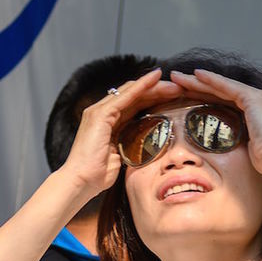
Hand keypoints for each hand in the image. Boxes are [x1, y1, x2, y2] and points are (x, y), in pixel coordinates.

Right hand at [60, 68, 182, 196]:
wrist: (81, 181)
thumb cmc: (98, 175)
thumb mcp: (121, 156)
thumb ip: (132, 145)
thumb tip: (150, 146)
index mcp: (108, 123)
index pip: (134, 104)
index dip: (154, 98)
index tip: (175, 98)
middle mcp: (102, 113)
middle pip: (134, 95)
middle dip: (158, 90)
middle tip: (180, 89)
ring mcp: (99, 112)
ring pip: (131, 92)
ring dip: (154, 87)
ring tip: (175, 85)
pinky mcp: (100, 114)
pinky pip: (125, 96)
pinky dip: (141, 86)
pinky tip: (156, 79)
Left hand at [169, 69, 261, 178]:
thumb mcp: (244, 147)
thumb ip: (234, 139)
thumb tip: (219, 148)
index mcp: (254, 111)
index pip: (221, 100)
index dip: (201, 95)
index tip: (183, 93)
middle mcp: (257, 100)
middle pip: (219, 90)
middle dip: (195, 85)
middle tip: (176, 80)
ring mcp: (256, 97)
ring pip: (220, 86)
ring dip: (197, 80)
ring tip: (178, 76)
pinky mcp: (253, 99)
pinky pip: (227, 87)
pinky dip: (212, 80)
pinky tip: (196, 76)